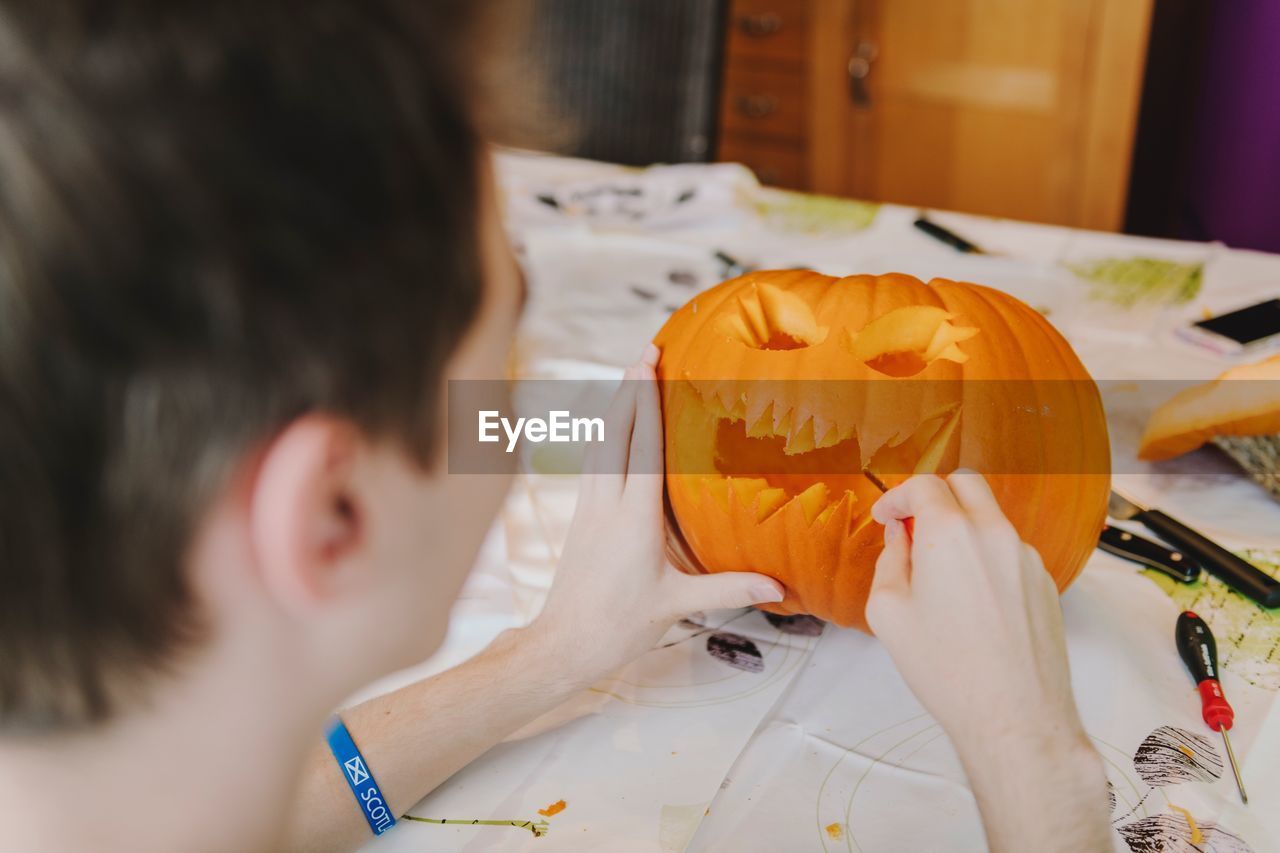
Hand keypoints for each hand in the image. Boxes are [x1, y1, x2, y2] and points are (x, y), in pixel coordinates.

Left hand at [528, 344, 783, 679]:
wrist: (563, 643)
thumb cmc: (619, 626)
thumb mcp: (677, 606)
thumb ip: (728, 588)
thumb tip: (778, 585)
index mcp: (633, 518)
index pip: (642, 447)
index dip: (647, 402)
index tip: (650, 364)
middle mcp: (606, 504)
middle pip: (616, 433)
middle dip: (630, 389)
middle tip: (645, 351)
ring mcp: (588, 509)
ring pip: (600, 445)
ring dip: (616, 408)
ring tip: (630, 377)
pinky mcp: (580, 518)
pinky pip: (592, 464)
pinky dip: (605, 437)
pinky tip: (611, 430)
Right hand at [868, 472, 1107, 852]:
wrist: (1014, 717)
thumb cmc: (949, 671)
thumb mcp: (889, 613)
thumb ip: (889, 561)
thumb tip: (898, 539)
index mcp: (950, 534)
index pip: (924, 485)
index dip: (897, 496)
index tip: (886, 517)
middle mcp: (995, 534)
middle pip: (966, 483)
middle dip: (935, 495)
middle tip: (913, 525)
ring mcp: (1026, 557)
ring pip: (991, 518)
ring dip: (963, 528)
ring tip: (941, 575)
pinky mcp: (1044, 582)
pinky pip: (1010, 551)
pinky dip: (987, 557)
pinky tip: (971, 601)